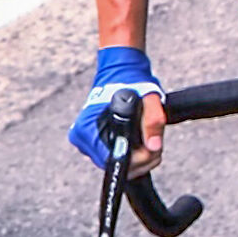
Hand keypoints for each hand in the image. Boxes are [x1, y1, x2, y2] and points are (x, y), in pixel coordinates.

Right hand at [69, 47, 165, 171]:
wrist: (121, 70)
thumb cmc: (132, 81)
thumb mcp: (149, 99)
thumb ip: (153, 122)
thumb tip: (154, 146)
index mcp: (87, 128)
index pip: (113, 161)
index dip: (138, 159)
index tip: (152, 148)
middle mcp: (82, 138)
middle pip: (115, 166)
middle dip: (141, 159)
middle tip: (155, 142)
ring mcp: (86, 142)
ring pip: (116, 164)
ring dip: (137, 157)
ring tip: (148, 138)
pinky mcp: (93, 143)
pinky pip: (114, 157)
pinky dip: (130, 153)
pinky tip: (138, 139)